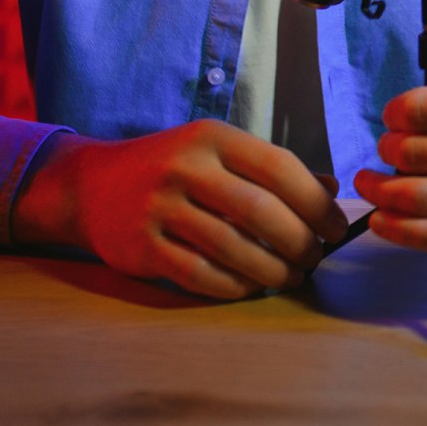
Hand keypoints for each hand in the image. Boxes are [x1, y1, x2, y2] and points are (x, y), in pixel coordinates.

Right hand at [13, 118, 348, 298]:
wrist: (90, 185)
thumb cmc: (171, 168)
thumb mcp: (218, 154)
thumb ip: (272, 170)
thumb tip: (331, 190)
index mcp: (212, 138)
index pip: (279, 167)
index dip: (315, 202)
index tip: (336, 228)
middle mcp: (185, 167)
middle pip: (260, 211)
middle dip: (299, 241)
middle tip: (315, 259)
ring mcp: (159, 207)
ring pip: (232, 247)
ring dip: (272, 270)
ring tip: (291, 277)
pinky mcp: (141, 246)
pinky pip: (200, 274)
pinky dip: (234, 286)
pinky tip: (251, 287)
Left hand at [354, 0, 426, 253]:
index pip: (420, 110)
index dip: (396, 112)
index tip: (397, 114)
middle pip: (413, 153)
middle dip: (389, 149)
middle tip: (388, 146)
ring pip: (419, 197)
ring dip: (382, 190)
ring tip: (373, 181)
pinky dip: (400, 232)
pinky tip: (382, 219)